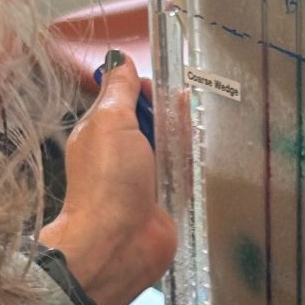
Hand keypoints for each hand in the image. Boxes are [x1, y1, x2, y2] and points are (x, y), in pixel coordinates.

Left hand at [39, 54, 175, 304]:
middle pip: (150, 121)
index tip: (158, 86)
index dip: (142, 87)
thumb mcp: (110, 122)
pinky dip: (192, 163)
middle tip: (184, 105)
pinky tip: (204, 153)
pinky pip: (183, 173)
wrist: (117, 244)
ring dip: (183, 135)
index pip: (124, 98)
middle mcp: (120, 154)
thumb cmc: (107, 184)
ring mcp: (143, 178)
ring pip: (169, 146)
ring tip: (197, 126)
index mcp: (100, 132)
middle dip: (168, 110)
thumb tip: (119, 60)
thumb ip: (119, 91)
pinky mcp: (164, 199)